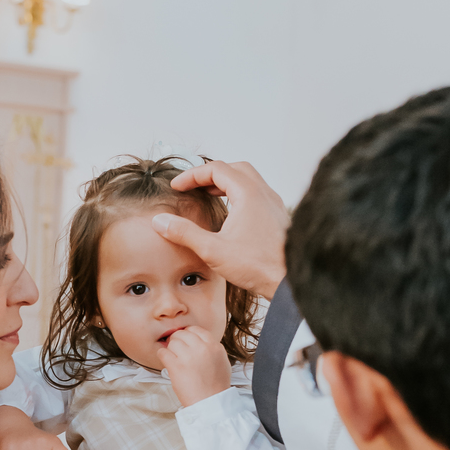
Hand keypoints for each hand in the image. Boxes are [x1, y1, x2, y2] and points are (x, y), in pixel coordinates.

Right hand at [152, 159, 288, 298]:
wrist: (290, 281)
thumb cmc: (257, 266)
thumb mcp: (212, 250)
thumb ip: (184, 233)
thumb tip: (160, 221)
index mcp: (248, 193)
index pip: (216, 169)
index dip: (192, 175)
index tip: (177, 186)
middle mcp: (264, 193)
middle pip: (234, 168)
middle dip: (210, 174)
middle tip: (193, 186)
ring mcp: (274, 203)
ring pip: (248, 179)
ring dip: (226, 183)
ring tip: (209, 195)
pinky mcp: (278, 216)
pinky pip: (257, 193)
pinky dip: (240, 193)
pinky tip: (231, 213)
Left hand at [160, 325, 232, 407]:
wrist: (210, 402)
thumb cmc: (216, 385)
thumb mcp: (222, 361)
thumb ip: (211, 348)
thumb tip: (199, 341)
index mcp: (214, 346)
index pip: (196, 329)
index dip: (188, 334)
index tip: (185, 341)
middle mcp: (201, 348)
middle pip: (182, 334)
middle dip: (177, 340)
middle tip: (176, 350)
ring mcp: (188, 356)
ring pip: (172, 342)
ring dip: (170, 349)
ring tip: (174, 358)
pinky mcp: (176, 366)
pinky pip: (163, 352)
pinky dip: (162, 355)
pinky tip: (167, 361)